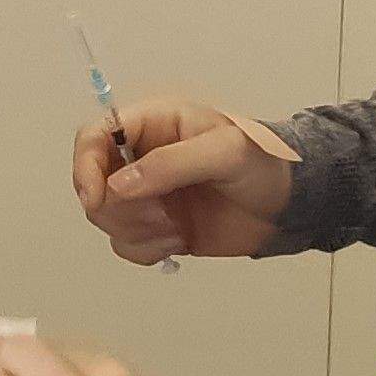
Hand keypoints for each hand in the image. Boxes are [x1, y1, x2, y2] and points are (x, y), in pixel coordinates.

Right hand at [70, 99, 293, 264]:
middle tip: (163, 216)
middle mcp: (142, 158)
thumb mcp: (224, 152)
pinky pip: (125, 244)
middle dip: (121, 209)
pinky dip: (145, 251)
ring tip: (176, 230)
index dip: (85, 165)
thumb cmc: (266, 163)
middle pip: (93, 184)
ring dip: (137, 232)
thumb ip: (171, 165)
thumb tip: (119, 186)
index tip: (96, 197)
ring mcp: (147, 195)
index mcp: (153, 124)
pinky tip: (177, 243)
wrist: (291, 206)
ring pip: (107, 218)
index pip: (94, 136)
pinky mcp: (156, 227)